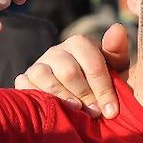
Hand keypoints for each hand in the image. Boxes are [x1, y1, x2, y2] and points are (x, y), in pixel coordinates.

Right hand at [15, 23, 130, 117]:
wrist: (80, 99)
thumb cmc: (101, 83)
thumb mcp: (115, 69)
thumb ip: (117, 51)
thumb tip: (118, 28)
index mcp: (79, 44)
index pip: (91, 62)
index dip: (103, 88)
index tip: (112, 110)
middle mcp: (56, 51)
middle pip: (68, 71)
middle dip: (85, 95)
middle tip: (95, 113)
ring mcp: (38, 64)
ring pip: (43, 76)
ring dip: (62, 97)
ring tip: (76, 112)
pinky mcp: (24, 79)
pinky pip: (24, 85)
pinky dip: (38, 98)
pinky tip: (54, 110)